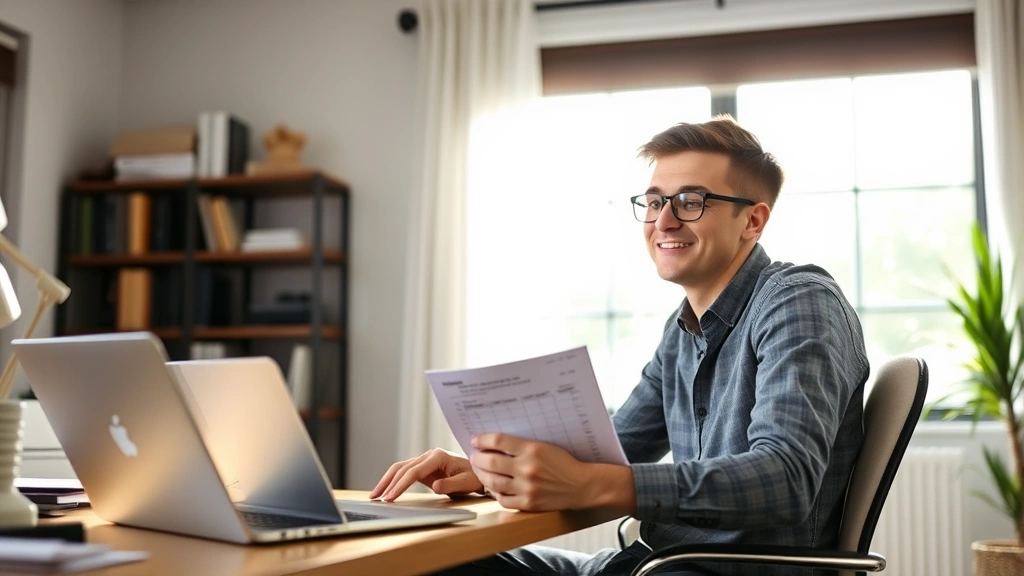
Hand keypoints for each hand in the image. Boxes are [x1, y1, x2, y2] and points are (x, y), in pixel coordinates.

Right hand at [371, 448, 483, 501]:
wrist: (478, 471)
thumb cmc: (474, 476)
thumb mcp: (466, 483)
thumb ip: (450, 484)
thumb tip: (435, 486)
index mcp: (438, 456)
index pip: (414, 471)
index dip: (401, 485)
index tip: (391, 497)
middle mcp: (429, 455)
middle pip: (402, 467)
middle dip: (388, 483)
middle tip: (377, 498)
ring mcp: (424, 460)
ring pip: (400, 468)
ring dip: (387, 480)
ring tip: (375, 494)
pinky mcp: (422, 468)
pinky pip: (404, 472)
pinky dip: (393, 480)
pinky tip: (386, 490)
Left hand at [469, 434, 635, 512]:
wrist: (583, 485)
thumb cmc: (565, 463)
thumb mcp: (545, 446)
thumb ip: (522, 445)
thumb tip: (496, 443)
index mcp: (532, 449)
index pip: (499, 441)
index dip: (483, 440)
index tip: (476, 440)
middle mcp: (527, 468)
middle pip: (491, 462)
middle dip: (478, 458)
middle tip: (474, 456)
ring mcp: (527, 488)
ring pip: (493, 482)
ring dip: (482, 475)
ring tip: (480, 470)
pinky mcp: (529, 503)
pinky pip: (503, 500)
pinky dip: (495, 493)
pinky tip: (494, 487)